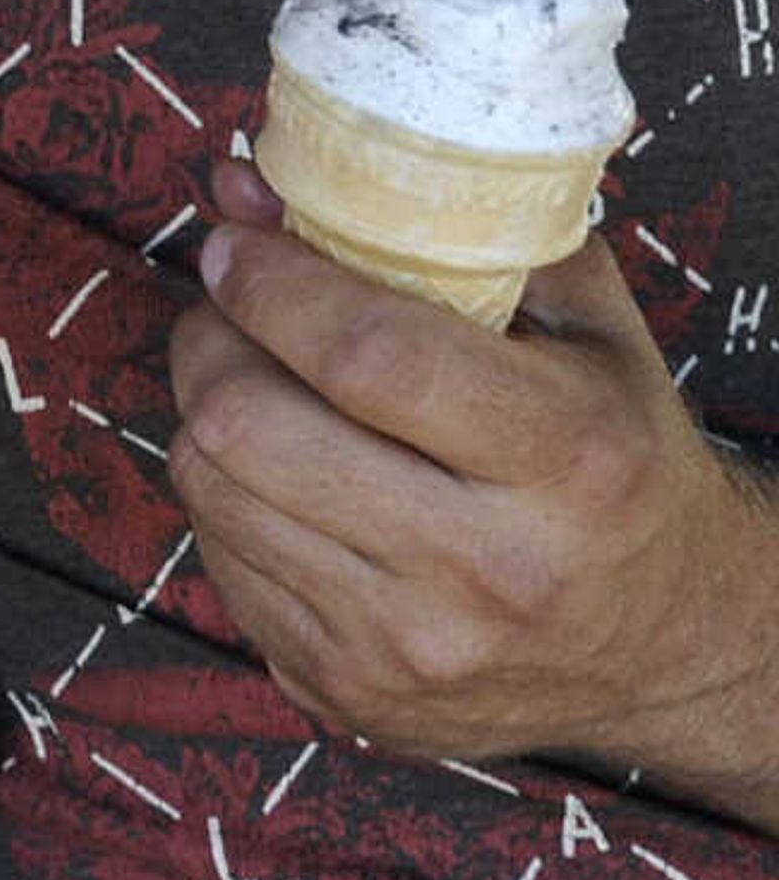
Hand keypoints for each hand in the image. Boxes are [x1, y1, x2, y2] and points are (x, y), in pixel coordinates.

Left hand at [169, 157, 778, 785]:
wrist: (673, 645)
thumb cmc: (617, 455)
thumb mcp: (583, 326)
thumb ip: (437, 232)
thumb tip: (242, 180)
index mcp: (571, 462)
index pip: (366, 355)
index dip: (270, 281)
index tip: (235, 239)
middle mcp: (493, 572)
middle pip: (249, 425)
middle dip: (210, 341)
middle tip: (229, 309)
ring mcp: (412, 652)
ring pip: (211, 489)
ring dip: (205, 416)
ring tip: (258, 385)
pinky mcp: (351, 699)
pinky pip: (218, 562)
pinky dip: (227, 499)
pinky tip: (286, 476)